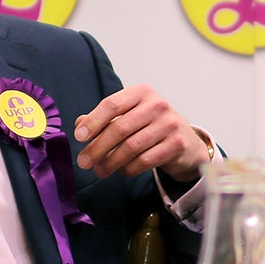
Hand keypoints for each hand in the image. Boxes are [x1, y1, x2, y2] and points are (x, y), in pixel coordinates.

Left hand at [73, 84, 209, 180]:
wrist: (185, 141)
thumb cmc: (150, 126)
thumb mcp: (128, 115)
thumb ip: (104, 118)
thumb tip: (79, 125)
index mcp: (141, 92)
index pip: (111, 104)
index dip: (93, 121)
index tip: (79, 137)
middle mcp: (157, 105)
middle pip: (119, 128)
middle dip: (97, 148)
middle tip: (84, 162)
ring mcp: (169, 124)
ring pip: (131, 147)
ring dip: (110, 162)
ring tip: (100, 171)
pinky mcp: (177, 144)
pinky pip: (145, 160)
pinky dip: (129, 168)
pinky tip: (122, 170)